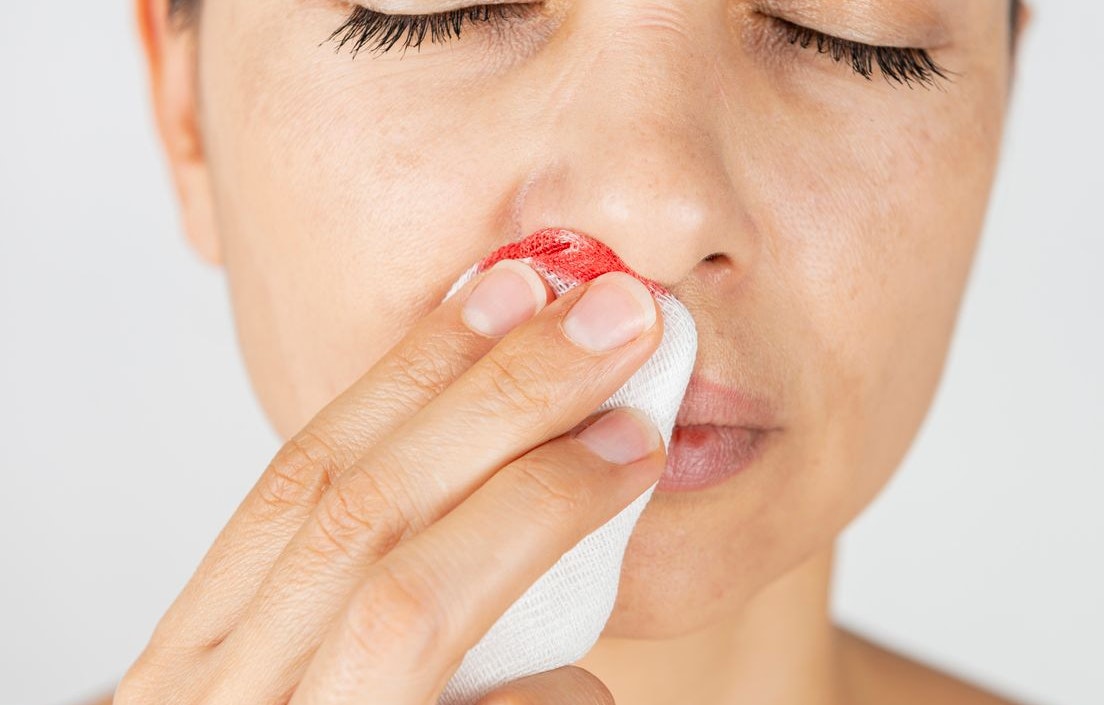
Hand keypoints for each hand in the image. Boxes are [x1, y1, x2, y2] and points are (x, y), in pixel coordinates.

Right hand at [114, 260, 665, 704]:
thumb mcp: (326, 678)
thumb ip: (386, 594)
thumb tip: (522, 466)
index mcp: (203, 656)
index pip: (306, 476)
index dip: (412, 370)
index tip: (507, 282)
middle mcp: (218, 698)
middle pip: (355, 508)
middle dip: (492, 397)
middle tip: (608, 315)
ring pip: (402, 606)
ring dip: (529, 504)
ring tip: (635, 438)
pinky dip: (539, 693)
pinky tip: (586, 676)